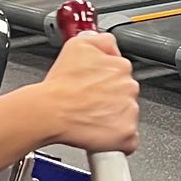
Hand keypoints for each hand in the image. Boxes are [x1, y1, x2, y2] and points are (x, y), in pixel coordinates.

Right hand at [42, 29, 138, 153]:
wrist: (50, 111)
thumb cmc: (60, 85)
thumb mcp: (77, 45)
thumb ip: (102, 41)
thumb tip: (110, 45)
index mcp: (121, 66)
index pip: (122, 73)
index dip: (106, 81)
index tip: (94, 86)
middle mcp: (130, 87)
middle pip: (126, 94)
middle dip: (110, 99)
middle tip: (89, 102)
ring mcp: (130, 112)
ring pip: (127, 116)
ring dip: (112, 118)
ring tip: (90, 117)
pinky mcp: (126, 134)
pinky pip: (128, 139)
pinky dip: (116, 139)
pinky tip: (99, 133)